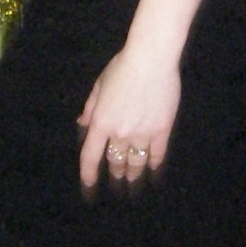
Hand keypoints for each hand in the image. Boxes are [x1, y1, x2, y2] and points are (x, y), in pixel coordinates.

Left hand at [78, 44, 180, 189]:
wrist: (151, 59)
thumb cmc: (122, 67)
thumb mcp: (99, 86)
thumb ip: (90, 108)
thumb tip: (83, 125)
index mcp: (101, 122)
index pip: (90, 157)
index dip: (88, 176)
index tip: (89, 187)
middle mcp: (119, 133)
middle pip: (115, 162)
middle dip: (115, 174)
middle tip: (117, 180)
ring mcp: (142, 133)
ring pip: (136, 162)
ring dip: (133, 174)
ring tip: (132, 181)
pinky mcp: (162, 130)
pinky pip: (157, 155)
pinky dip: (154, 165)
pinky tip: (152, 171)